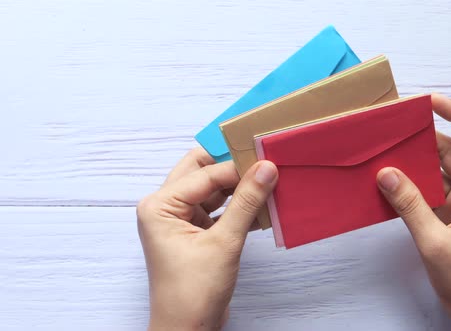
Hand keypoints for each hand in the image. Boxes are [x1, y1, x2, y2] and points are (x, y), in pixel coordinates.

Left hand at [137, 148, 277, 330]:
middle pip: (202, 173)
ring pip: (212, 190)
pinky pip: (218, 210)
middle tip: (260, 160)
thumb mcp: (224, 243)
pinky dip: (238, 208)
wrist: (187, 329)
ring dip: (238, 188)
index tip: (266, 161)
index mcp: (160, 206)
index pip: (204, 174)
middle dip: (231, 167)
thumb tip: (265, 170)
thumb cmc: (191, 293)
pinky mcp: (195, 233)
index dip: (236, 166)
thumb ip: (246, 203)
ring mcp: (179, 221)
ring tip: (267, 183)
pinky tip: (262, 208)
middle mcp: (165, 208)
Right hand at [377, 94, 450, 329]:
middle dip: (425, 139)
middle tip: (394, 126)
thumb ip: (410, 204)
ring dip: (414, 161)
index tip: (432, 102)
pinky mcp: (450, 213)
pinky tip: (389, 177)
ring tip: (385, 148)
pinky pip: (429, 188)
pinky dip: (410, 183)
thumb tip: (385, 173)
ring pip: (438, 169)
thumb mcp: (436, 242)